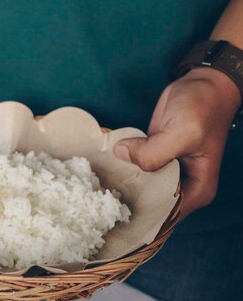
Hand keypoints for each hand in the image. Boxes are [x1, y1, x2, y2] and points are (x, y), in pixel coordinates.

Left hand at [113, 68, 240, 217]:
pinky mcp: (152, 157)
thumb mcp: (183, 131)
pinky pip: (134, 169)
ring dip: (121, 183)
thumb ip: (154, 151)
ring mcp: (165, 172)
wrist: (201, 84)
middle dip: (126, 201)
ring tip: (97, 184)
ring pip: (139, 187)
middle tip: (99, 197)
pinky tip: (103, 167)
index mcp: (197, 190)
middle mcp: (182, 186)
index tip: (114, 210)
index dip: (141, 216)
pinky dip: (121, 167)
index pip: (166, 215)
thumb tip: (121, 154)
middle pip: (149, 205)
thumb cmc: (202, 108)